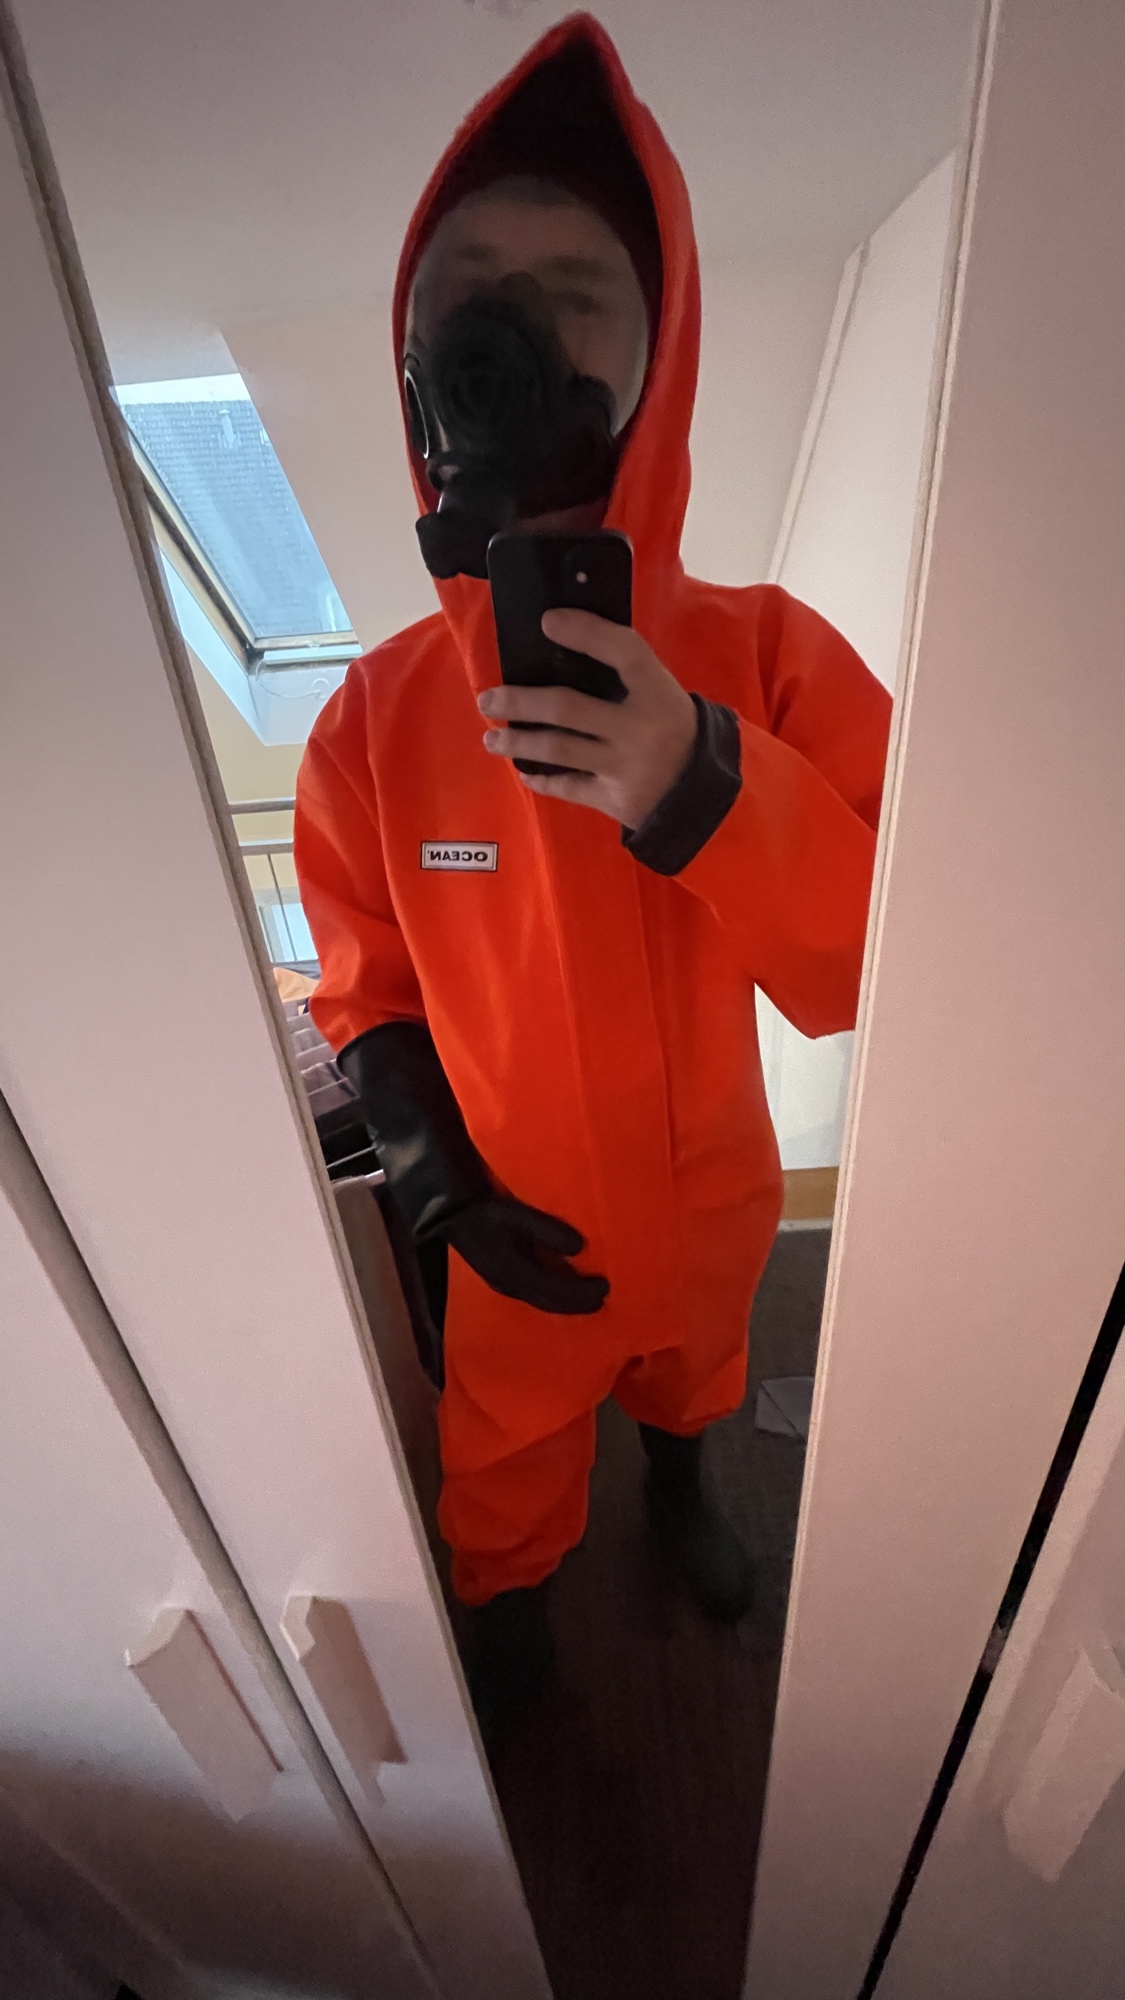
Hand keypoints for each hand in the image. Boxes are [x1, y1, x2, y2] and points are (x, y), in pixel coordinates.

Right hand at [444, 1194, 608, 1314]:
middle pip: (551, 1303)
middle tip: (603, 1299)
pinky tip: (562, 1291)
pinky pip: (534, 1295)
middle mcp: (511, 1286)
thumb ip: (548, 1230)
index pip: (556, 1290)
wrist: (451, 1216)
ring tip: (589, 1300)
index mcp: (515, 1273)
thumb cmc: (486, 1213)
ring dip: (566, 1304)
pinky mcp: (502, 1280)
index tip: (605, 1287)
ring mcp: (505, 1286)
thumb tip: (580, 1246)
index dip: (582, 1293)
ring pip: (542, 1302)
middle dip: (578, 1304)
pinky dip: (554, 1297)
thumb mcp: (518, 1217)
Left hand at [478, 608, 697, 828]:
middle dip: (521, 701)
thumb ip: (624, 674)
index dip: (586, 633)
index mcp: (657, 691)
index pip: (622, 651)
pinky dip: (543, 780)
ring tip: (491, 737)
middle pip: (568, 708)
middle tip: (487, 698)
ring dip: (518, 742)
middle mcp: (639, 728)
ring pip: (559, 750)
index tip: (548, 621)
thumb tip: (559, 642)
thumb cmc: (672, 729)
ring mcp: (625, 766)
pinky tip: (524, 772)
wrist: (702, 792)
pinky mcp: (614, 799)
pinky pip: (568, 787)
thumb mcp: (660, 694)